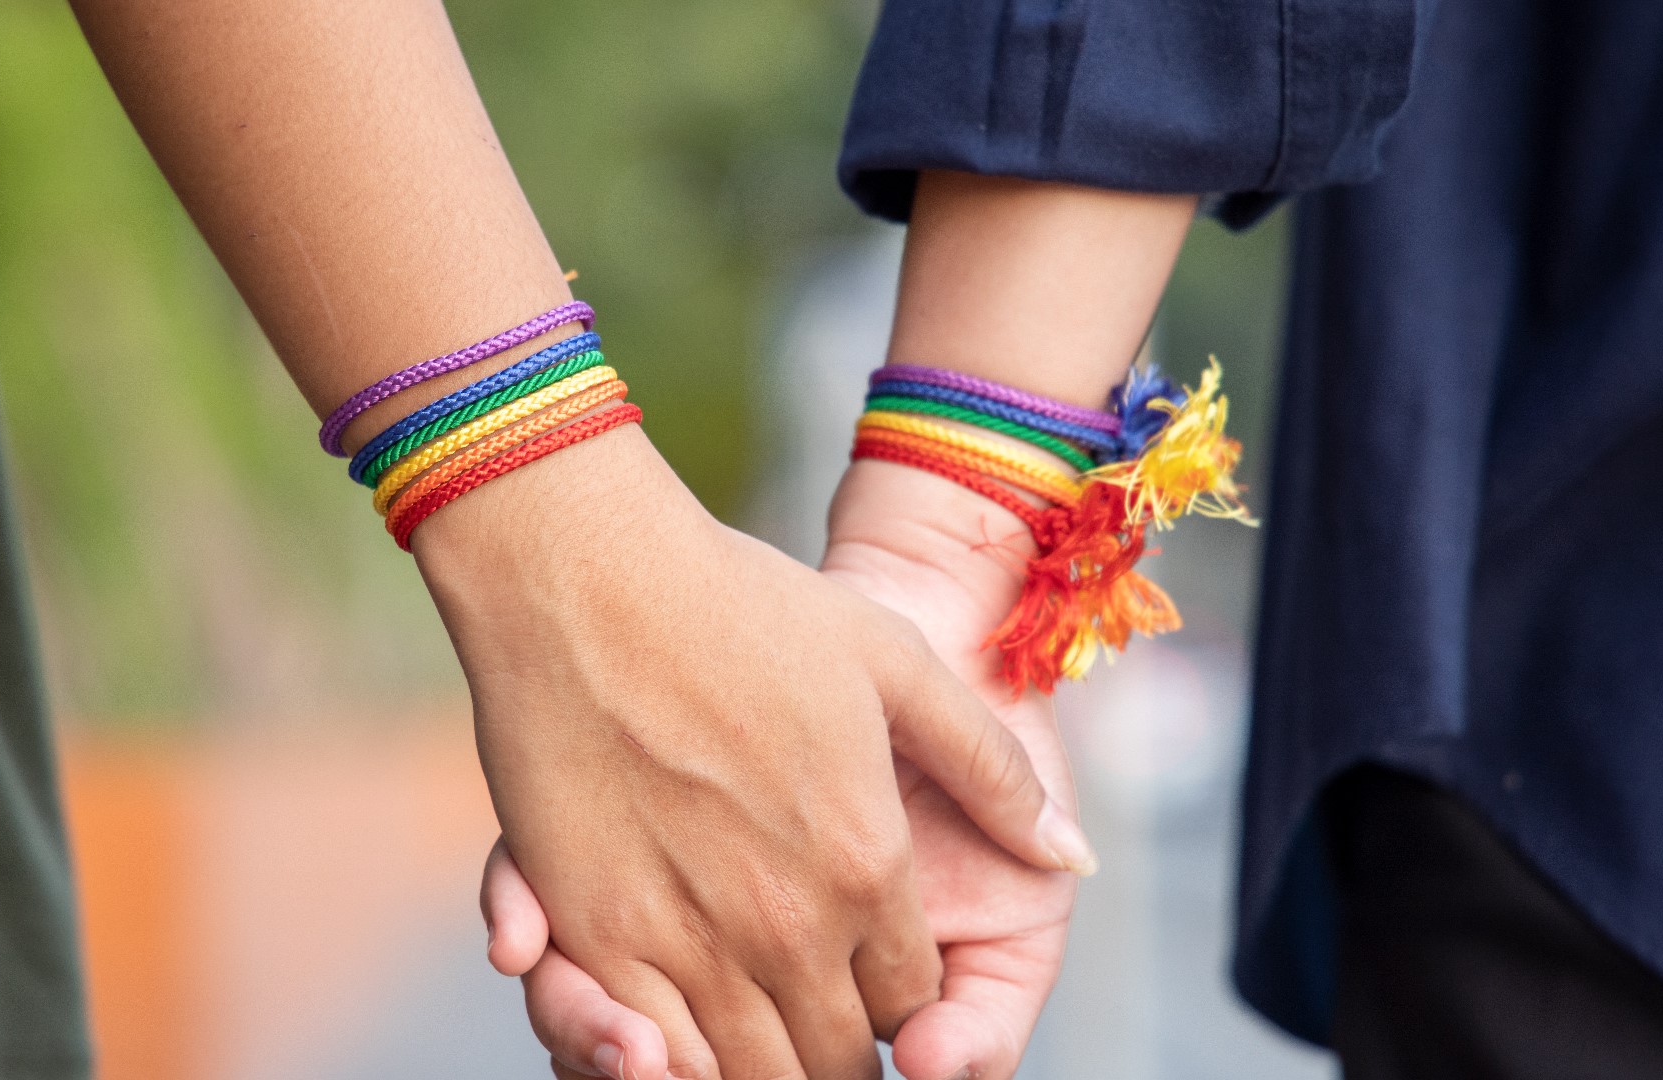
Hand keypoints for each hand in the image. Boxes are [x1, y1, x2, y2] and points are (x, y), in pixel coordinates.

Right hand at [482, 454, 1085, 1079]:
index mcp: (869, 867)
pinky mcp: (594, 934)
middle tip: (824, 1031)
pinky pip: (652, 1054)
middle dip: (838, 1059)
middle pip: (830, 1062)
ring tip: (763, 1045)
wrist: (592, 578)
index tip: (882, 990)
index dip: (905, 1008)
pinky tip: (679, 1043)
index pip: (909, 1002)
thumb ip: (991, 770)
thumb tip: (1070, 853)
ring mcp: (685, 938)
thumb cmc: (745, 606)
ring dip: (763, 1071)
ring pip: (747, 1075)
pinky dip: (676, 1064)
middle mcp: (787, 925)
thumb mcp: (898, 662)